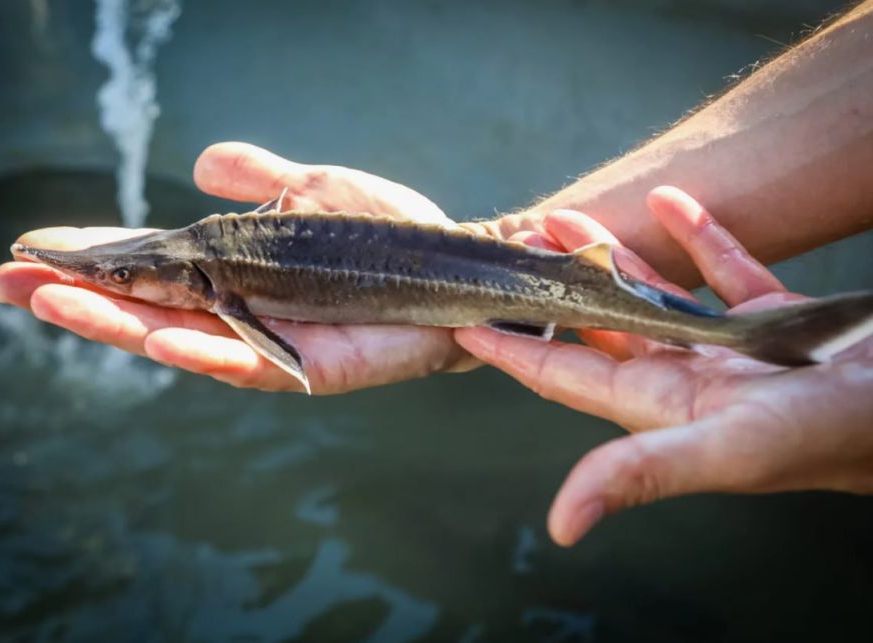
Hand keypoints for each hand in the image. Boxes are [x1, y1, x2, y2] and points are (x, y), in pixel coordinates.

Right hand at [0, 142, 475, 393]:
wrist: (451, 266)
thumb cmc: (385, 233)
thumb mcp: (310, 190)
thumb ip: (256, 180)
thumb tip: (199, 165)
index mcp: (235, 274)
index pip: (149, 269)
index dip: (94, 262)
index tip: (33, 250)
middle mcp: (240, 313)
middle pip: (146, 309)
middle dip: (79, 297)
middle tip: (10, 282)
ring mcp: (270, 344)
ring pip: (179, 339)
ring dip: (116, 326)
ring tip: (54, 304)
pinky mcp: (306, 367)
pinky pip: (245, 362)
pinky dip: (200, 351)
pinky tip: (156, 338)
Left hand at [456, 186, 872, 546]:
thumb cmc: (827, 437)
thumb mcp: (724, 452)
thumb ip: (639, 473)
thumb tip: (563, 524)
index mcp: (660, 405)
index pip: (563, 374)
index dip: (510, 349)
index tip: (463, 318)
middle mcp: (686, 377)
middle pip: (599, 326)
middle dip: (554, 286)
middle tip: (516, 242)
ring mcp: (730, 347)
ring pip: (655, 293)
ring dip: (613, 254)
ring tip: (568, 215)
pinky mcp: (778, 319)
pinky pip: (727, 270)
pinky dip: (700, 236)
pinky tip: (672, 200)